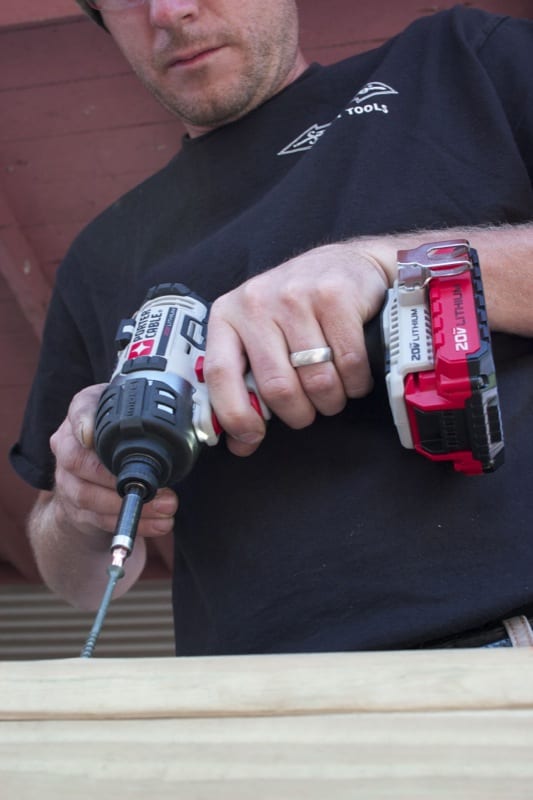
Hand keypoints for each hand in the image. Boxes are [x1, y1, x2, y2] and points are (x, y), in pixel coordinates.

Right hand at [49, 384, 177, 538]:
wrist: (90, 480)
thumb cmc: (120, 443)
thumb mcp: (132, 421)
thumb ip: (150, 416)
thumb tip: (194, 423)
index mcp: (84, 414)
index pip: (80, 408)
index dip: (85, 420)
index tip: (93, 434)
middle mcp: (68, 445)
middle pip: (79, 461)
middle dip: (120, 479)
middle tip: (161, 488)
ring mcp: (67, 479)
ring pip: (88, 495)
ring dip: (130, 506)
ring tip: (167, 508)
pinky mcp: (75, 509)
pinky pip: (99, 519)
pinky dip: (132, 524)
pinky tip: (158, 524)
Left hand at [203, 240, 390, 455]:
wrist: (346, 265)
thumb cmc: (297, 311)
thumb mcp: (259, 337)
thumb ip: (245, 385)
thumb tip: (239, 443)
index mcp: (227, 315)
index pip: (219, 374)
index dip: (235, 414)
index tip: (252, 436)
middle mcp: (256, 302)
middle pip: (277, 388)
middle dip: (299, 413)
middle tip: (309, 410)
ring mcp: (296, 296)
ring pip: (317, 381)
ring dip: (331, 401)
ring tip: (333, 391)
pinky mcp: (335, 296)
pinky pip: (349, 364)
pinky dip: (356, 382)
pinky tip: (353, 375)